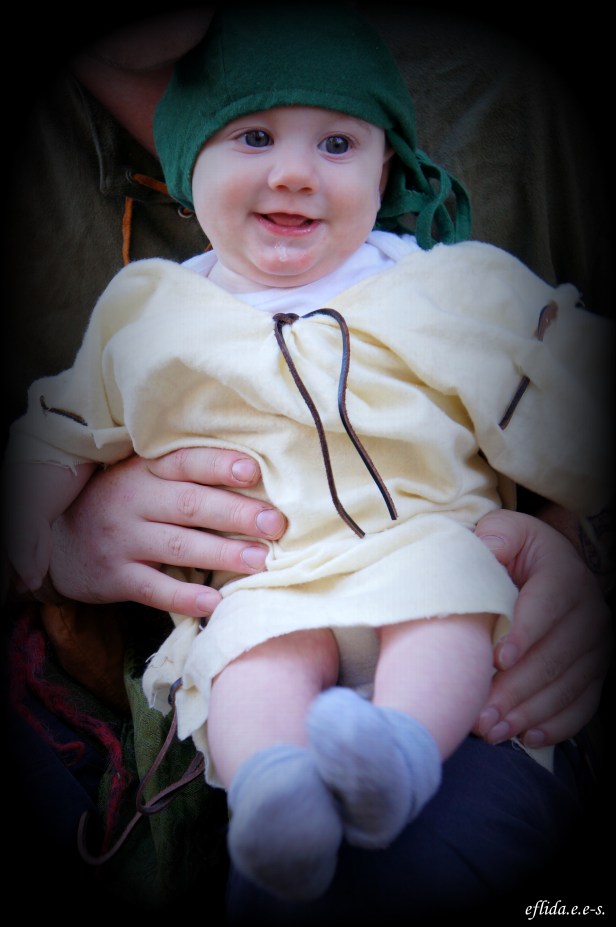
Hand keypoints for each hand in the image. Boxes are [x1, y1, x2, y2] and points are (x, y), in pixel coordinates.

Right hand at [48, 448, 285, 616]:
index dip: (218, 465)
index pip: (184, 462)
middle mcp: (133, 501)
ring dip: (223, 553)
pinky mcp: (116, 577)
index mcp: (145, 471)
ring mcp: (123, 540)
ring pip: (179, 546)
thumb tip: (254, 475)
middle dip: (236, 513)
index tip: (253, 471)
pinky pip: (154, 589)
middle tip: (275, 523)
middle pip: (190, 504)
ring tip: (261, 561)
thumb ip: (185, 475)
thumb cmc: (123, 503)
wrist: (59, 540)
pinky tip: (215, 602)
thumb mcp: (143, 478)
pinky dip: (185, 597)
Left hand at [473, 510, 611, 746]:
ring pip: (567, 686)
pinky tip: (528, 737)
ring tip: (492, 729)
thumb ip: (493, 538)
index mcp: (565, 574)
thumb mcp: (503, 532)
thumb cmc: (513, 551)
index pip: (547, 606)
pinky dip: (557, 725)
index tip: (497, 659)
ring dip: (529, 712)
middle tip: (480, 712)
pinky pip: (583, 704)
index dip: (524, 633)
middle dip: (516, 688)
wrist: (545, 565)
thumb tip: (484, 551)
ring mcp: (597, 646)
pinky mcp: (595, 671)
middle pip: (555, 656)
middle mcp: (589, 612)